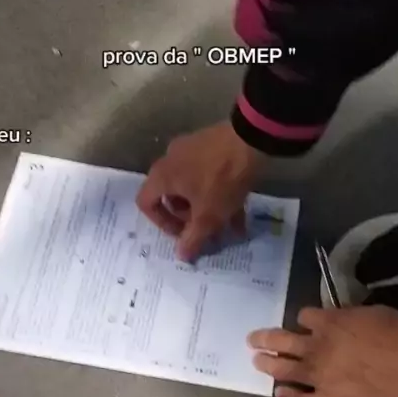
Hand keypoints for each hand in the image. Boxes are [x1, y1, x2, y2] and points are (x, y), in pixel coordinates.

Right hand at [136, 121, 264, 260]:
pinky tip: (241, 212)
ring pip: (193, 188)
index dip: (161, 224)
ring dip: (207, 210)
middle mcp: (171, 160)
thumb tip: (181, 257)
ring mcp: (191, 150)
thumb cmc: (221, 181)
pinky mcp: (211, 145)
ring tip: (228, 227)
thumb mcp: (208, 217)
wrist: (251, 139)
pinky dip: (219, 195)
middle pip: (171, 196)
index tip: (181, 233)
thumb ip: (192, 239)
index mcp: (162, 176)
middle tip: (206, 230)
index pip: (145, 203)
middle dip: (189, 218)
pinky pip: (208, 176)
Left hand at [249, 306, 397, 396]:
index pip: (304, 317)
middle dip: (265, 338)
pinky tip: (281, 393)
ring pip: (284, 370)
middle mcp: (318, 349)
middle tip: (252, 339)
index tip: (305, 323)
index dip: (304, 319)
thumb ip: (354, 319)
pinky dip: (288, 396)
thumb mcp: (379, 314)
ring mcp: (320, 378)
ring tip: (257, 362)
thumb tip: (344, 323)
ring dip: (269, 365)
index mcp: (332, 323)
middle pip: (282, 341)